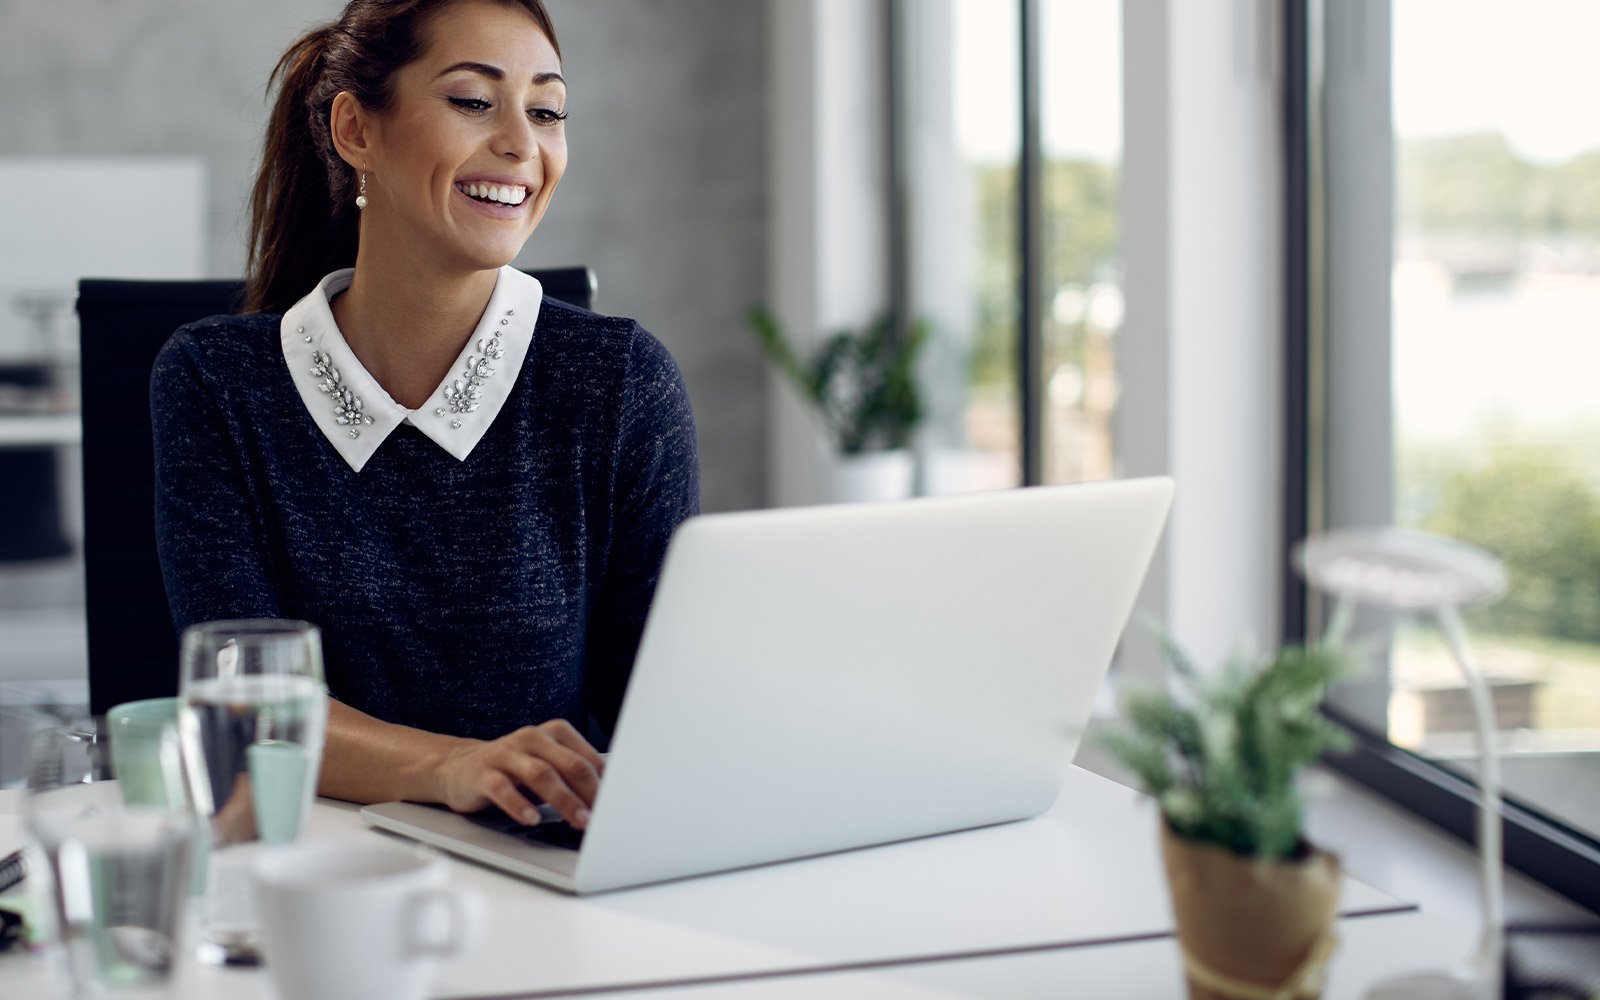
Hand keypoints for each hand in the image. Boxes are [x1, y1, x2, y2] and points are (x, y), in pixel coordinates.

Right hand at [436, 720, 604, 828]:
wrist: (459, 767)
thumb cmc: (514, 770)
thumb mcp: (548, 766)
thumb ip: (574, 777)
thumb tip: (610, 801)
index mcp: (555, 733)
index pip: (587, 759)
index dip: (604, 786)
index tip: (617, 808)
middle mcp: (532, 738)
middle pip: (569, 764)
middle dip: (590, 793)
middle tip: (603, 818)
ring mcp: (506, 754)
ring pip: (541, 774)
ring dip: (564, 800)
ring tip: (578, 820)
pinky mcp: (483, 773)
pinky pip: (503, 788)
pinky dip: (519, 804)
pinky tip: (531, 819)